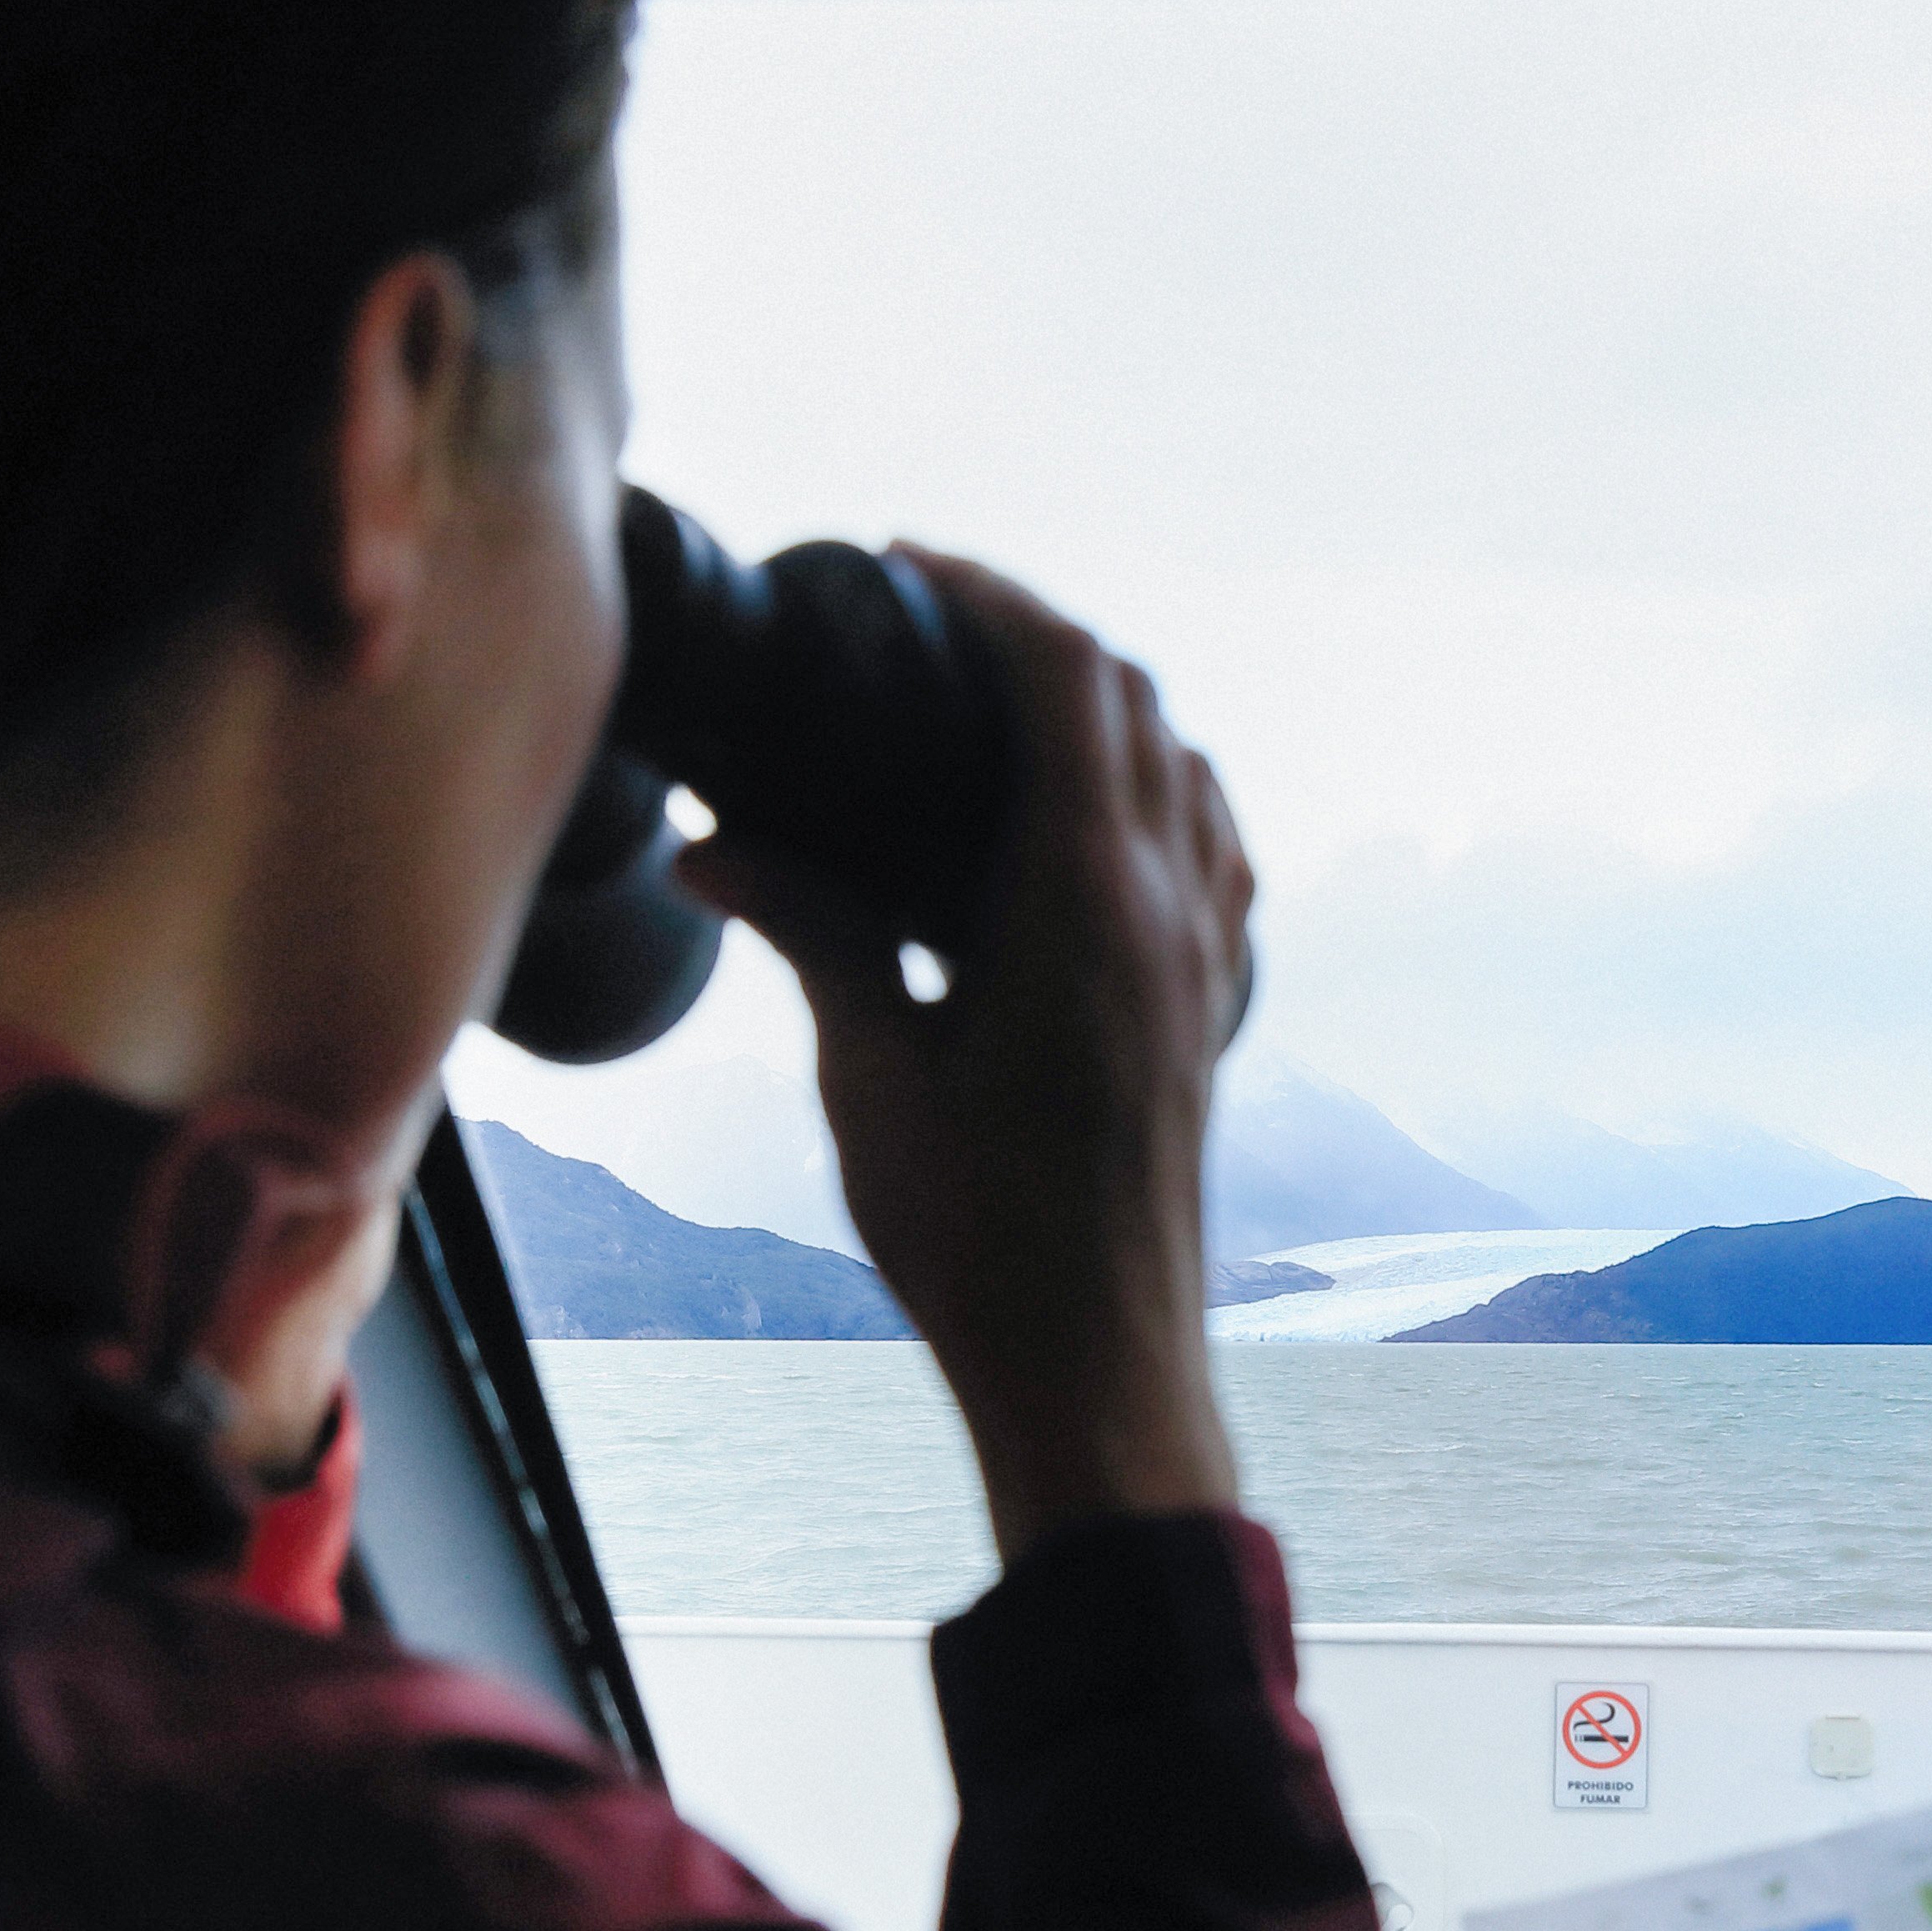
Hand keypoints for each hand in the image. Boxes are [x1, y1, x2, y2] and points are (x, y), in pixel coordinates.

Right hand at [685, 547, 1248, 1563]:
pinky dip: (1164, 796)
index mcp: (1089, 898)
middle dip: (1042, 634)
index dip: (992, 594)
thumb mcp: (870, 1071)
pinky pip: (1217, 855)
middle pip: (1137, 700)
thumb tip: (714, 852)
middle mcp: (1174, 908)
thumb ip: (812, 936)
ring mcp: (1212, 961)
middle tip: (939, 621)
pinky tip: (1097, 825)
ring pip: (1190, 771)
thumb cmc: (977, 1237)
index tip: (912, 566)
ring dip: (1111, 710)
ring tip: (1007, 703)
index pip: (1068, 675)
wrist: (1097, 1365)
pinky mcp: (1217, 1013)